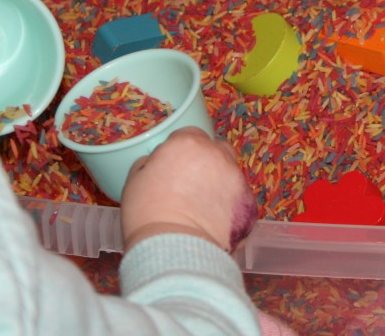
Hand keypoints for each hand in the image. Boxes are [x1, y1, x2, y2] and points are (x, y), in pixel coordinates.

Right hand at [120, 127, 257, 252]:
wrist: (174, 249)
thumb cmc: (147, 212)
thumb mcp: (135, 179)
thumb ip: (151, 163)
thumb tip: (158, 163)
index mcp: (188, 144)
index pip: (190, 135)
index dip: (182, 150)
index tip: (174, 165)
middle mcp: (218, 155)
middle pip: (217, 150)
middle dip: (207, 161)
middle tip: (191, 184)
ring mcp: (237, 179)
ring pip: (230, 174)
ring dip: (220, 183)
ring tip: (204, 207)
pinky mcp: (249, 205)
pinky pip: (239, 199)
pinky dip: (230, 207)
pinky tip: (215, 222)